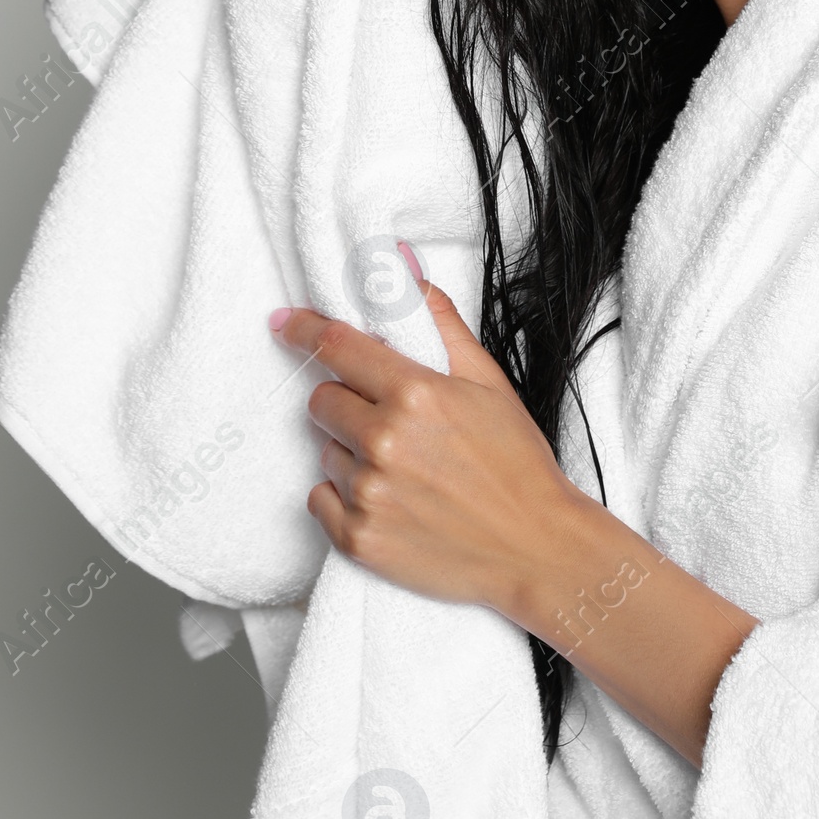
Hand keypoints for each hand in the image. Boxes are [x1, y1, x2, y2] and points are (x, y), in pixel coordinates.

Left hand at [271, 263, 759, 766]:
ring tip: (404, 470)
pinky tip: (389, 500)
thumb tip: (405, 270)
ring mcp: (368, 494)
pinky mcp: (358, 539)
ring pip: (325, 451)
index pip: (337, 347)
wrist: (534, 549)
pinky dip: (344, 497)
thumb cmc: (516, 464)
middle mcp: (384, 442)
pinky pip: (320, 499)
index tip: (284, 324)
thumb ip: (439, 324)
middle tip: (389, 420)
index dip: (305, 330)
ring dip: (352, 453)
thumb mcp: (488, 382)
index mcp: (415, 394)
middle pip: (322, 400)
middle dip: (348, 402)